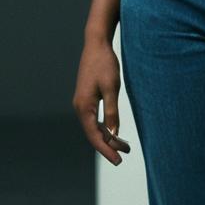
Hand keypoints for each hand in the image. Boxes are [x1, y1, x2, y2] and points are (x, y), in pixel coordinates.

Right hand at [72, 38, 131, 165]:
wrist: (96, 44)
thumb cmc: (104, 64)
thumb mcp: (111, 88)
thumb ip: (112, 111)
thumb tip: (113, 134)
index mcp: (84, 106)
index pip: (94, 135)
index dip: (106, 150)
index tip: (118, 160)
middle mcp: (80, 107)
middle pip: (93, 133)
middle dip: (109, 146)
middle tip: (125, 155)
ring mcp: (82, 102)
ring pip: (94, 127)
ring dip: (108, 137)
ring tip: (125, 146)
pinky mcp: (87, 98)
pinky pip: (94, 118)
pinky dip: (104, 127)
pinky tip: (114, 130)